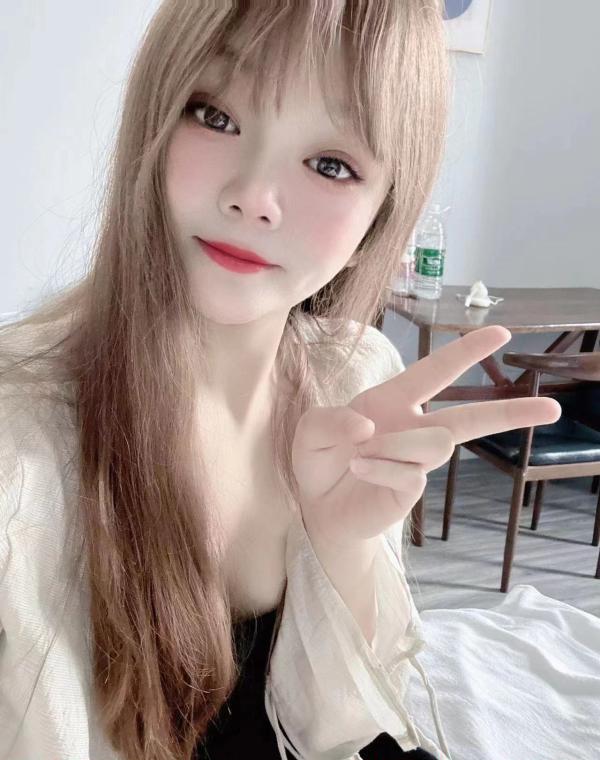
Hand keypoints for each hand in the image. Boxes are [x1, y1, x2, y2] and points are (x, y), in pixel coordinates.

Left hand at [292, 325, 561, 546]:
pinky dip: (378, 468)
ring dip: (395, 445)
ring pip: (434, 443)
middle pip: (471, 417)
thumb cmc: (319, 459)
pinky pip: (409, 473)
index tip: (502, 333)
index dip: (465, 351)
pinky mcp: (412, 489)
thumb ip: (330, 420)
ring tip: (360, 456)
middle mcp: (413, 427)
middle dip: (511, 410)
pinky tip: (359, 471)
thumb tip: (368, 427)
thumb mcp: (311, 430)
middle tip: (551, 408)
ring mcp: (416, 461)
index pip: (435, 371)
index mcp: (393, 400)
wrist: (317, 506)